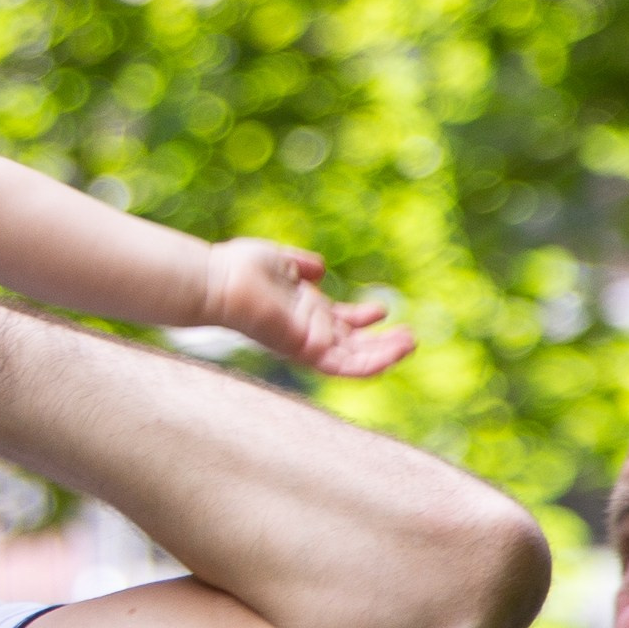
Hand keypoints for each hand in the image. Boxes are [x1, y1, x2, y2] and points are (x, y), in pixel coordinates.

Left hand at [200, 237, 413, 378]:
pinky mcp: (305, 350)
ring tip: (411, 343)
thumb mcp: (278, 261)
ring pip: (353, 360)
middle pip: (351, 346)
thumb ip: (300, 266)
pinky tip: (394, 352)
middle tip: (410, 337)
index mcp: (303, 313)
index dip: (362, 320)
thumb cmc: (238, 268)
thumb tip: (320, 268)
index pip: (339, 325)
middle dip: (381, 344)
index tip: (384, 311)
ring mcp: (307, 342)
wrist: (218, 279)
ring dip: (384, 354)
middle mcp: (307, 331)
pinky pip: (344, 365)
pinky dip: (371, 362)